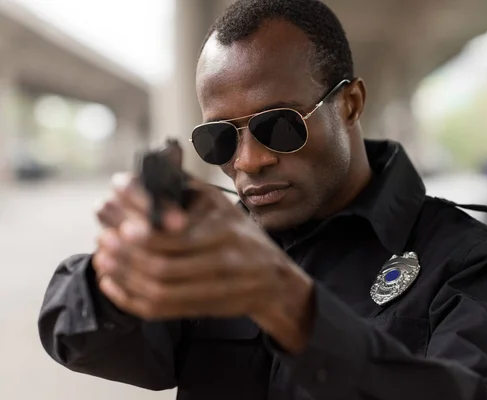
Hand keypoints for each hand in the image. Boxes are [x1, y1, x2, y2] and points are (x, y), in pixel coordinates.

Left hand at [93, 173, 314, 351]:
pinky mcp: (205, 307)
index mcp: (223, 226)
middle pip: (161, 259)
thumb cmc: (239, 234)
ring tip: (103, 258)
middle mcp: (223, 256)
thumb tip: (136, 177)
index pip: (172, 226)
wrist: (273, 280)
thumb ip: (182, 189)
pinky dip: (130, 299)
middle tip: (103, 236)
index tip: (111, 201)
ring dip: (124, 274)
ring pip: (159, 286)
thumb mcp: (218, 204)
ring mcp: (216, 285)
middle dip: (125, 249)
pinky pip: (161, 309)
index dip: (138, 218)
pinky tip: (112, 283)